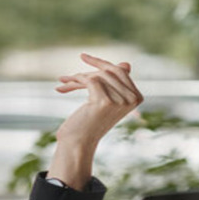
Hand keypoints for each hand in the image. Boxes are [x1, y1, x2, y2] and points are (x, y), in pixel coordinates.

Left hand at [47, 54, 142, 188]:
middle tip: (66, 75)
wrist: (78, 143)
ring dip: (76, 79)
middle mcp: (132, 99)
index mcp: (137, 97)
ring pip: (97, 75)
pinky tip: (61, 89)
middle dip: (87, 71)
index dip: (101, 63)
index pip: (120, 71)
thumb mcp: (104, 99)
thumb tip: (127, 64)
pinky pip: (89, 80)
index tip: (83, 56)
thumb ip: (115, 82)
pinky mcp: (106, 101)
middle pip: (108, 71)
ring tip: (63, 84)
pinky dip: (74, 82)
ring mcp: (120, 100)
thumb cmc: (90, 121)